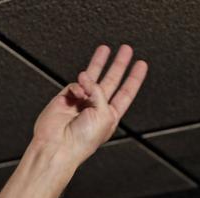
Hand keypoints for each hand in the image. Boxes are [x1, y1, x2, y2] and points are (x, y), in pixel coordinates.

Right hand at [32, 44, 147, 164]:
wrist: (58, 146)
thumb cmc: (83, 140)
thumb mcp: (104, 115)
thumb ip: (100, 92)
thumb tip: (86, 76)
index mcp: (111, 116)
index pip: (126, 92)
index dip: (134, 78)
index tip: (140, 64)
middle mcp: (97, 108)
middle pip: (112, 81)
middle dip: (119, 65)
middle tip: (126, 50)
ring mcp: (81, 102)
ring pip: (92, 77)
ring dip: (99, 62)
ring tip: (105, 49)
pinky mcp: (65, 98)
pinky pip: (75, 84)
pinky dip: (78, 85)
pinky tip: (78, 91)